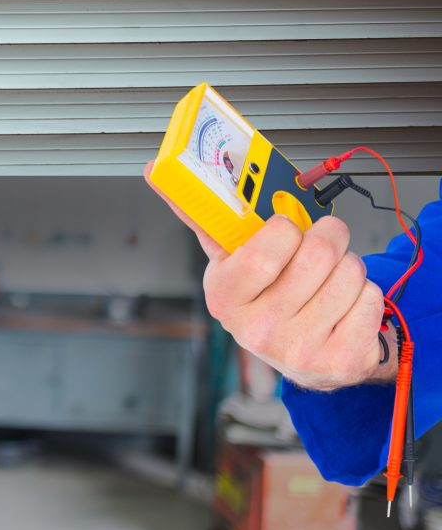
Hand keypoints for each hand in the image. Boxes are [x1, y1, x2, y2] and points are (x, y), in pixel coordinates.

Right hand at [144, 160, 394, 390]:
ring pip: (350, 272)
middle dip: (327, 234)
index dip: (284, 230)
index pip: (264, 254)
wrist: (297, 352)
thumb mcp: (228, 259)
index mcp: (225, 298)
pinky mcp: (342, 360)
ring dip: (347, 264)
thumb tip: (157, 169)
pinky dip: (364, 294)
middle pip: (316, 256)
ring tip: (327, 276)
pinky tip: (342, 304)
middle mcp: (259, 330)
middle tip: (320, 237)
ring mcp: (301, 349)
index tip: (284, 228)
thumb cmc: (262, 296)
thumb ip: (201, 214)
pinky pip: (371, 299)